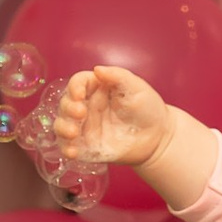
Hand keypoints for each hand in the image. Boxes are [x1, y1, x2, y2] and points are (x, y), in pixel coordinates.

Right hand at [53, 65, 172, 166]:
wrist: (159, 138)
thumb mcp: (137, 88)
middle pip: (66, 103)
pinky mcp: (86, 146)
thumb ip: (118, 76)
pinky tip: (72, 152)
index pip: (78, 83)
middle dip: (68, 107)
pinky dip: (65, 148)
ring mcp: (85, 127)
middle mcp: (87, 106)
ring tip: (74, 133)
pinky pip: (68, 147)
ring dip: (63, 127)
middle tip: (81, 113)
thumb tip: (97, 69)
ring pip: (62, 124)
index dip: (74, 87)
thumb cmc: (149, 109)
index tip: (79, 94)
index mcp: (97, 88)